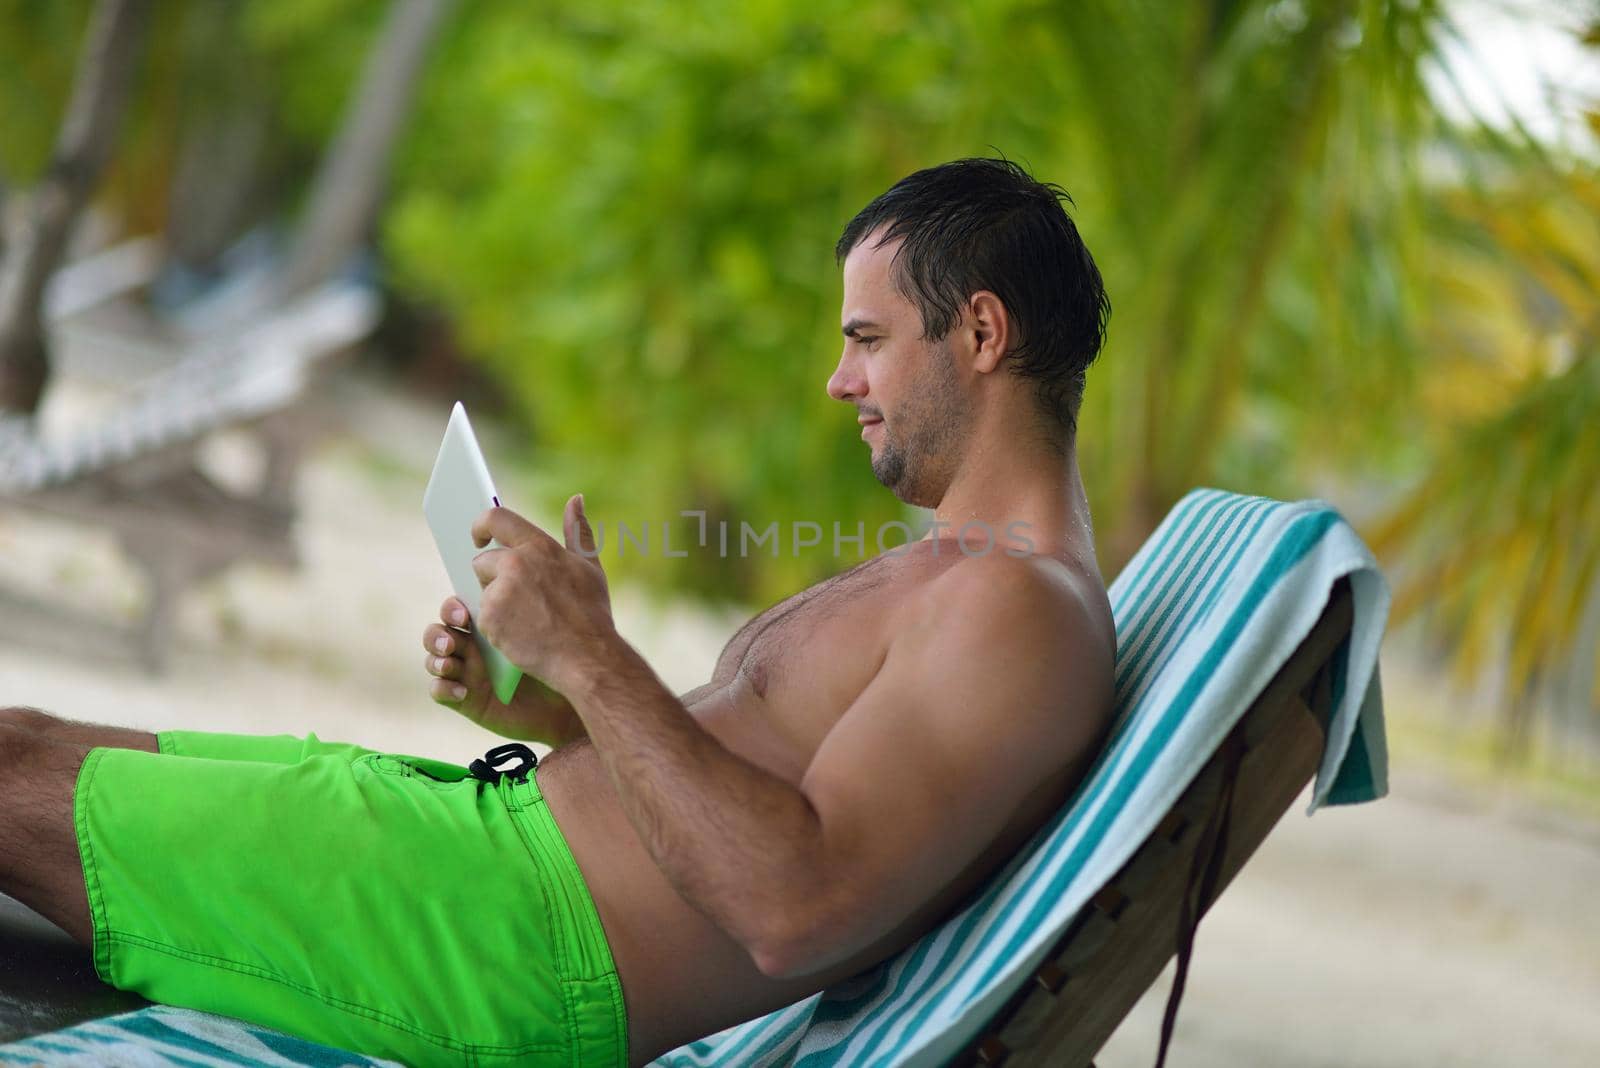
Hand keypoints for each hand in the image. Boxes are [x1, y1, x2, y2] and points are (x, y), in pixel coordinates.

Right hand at [423, 595, 585, 744]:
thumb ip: (519, 612)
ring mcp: (466, 673)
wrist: (566, 702)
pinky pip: (438, 691)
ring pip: (434, 660)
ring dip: (436, 659)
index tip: (464, 614)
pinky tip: (462, 691)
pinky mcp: (464, 699)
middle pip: (438, 632)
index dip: (452, 608)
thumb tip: (505, 587)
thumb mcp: (539, 633)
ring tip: (450, 664)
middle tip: (453, 643)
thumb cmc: (558, 662)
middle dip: (438, 635)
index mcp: (486, 625)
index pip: (456, 609)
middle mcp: (471, 647)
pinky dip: (444, 688)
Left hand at [468, 494, 616, 695]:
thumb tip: (576, 499)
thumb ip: (578, 531)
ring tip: (526, 620)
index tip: (478, 536)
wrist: (587, 657)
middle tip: (519, 600)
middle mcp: (516, 563)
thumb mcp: (589, 567)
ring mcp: (501, 590)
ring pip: (483, 591)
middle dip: (493, 578)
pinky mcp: (490, 617)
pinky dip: (496, 627)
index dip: (481, 524)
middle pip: (483, 561)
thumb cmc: (592, 615)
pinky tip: (520, 635)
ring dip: (496, 603)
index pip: (496, 518)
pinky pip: (482, 617)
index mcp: (540, 546)